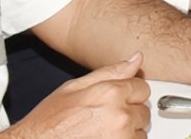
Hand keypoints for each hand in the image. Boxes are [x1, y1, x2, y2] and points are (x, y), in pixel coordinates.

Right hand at [5, 53, 149, 136]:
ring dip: (127, 133)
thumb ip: (110, 72)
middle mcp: (120, 116)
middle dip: (129, 114)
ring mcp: (121, 138)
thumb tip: (136, 59)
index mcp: (110, 94)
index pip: (142, 88)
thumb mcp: (73, 88)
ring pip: (140, 132)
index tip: (116, 102)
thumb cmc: (47, 123)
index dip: (128, 94)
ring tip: (101, 133)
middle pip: (144, 111)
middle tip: (103, 120)